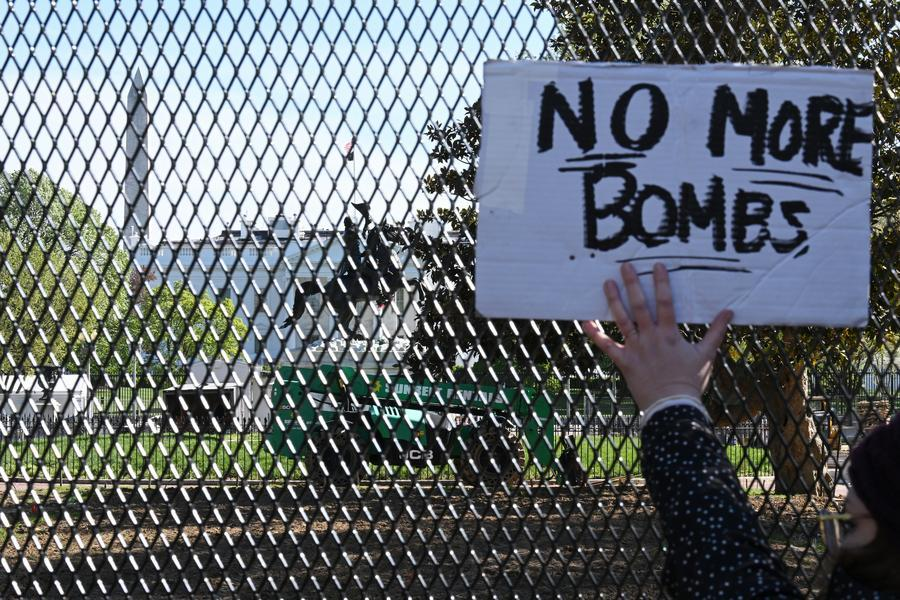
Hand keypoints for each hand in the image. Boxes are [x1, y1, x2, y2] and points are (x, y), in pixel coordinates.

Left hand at [581, 263, 732, 411]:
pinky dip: (595, 334)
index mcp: (670, 334)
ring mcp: (636, 348)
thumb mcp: (706, 354)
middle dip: (632, 284)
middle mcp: (651, 338)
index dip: (661, 283)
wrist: (672, 406)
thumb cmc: (690, 381)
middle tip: (625, 265)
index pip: (665, 303)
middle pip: (640, 306)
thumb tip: (730, 311)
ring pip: (622, 320)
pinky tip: (585, 321)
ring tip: (607, 283)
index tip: (656, 266)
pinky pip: (607, 346)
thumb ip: (716, 331)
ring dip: (614, 301)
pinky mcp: (624, 361)